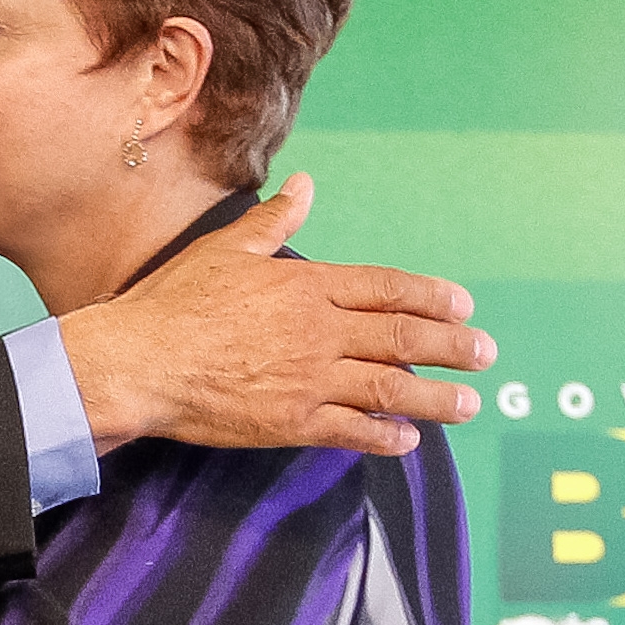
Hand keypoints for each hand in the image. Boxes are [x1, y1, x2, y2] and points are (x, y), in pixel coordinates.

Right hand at [57, 174, 491, 458]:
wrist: (138, 363)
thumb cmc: (174, 303)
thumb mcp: (227, 249)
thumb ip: (274, 220)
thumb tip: (305, 184)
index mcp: (307, 285)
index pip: (386, 287)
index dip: (431, 296)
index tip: (462, 305)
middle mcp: (319, 331)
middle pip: (402, 336)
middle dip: (452, 346)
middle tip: (486, 354)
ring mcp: (309, 379)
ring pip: (390, 387)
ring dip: (436, 396)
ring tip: (468, 403)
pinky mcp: (291, 422)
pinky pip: (352, 431)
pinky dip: (385, 436)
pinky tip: (409, 440)